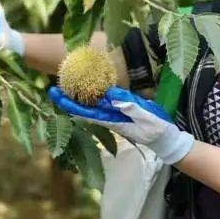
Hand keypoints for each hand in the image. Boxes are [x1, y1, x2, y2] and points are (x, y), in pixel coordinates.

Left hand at [48, 85, 193, 164]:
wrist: (165, 137)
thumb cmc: (155, 127)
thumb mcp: (144, 115)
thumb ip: (128, 105)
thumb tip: (109, 94)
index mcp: (111, 119)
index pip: (84, 110)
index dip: (68, 102)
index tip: (54, 92)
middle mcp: (108, 117)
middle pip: (83, 107)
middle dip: (68, 97)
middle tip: (54, 85)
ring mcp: (114, 114)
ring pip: (91, 104)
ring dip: (79, 94)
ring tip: (68, 81)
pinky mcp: (121, 111)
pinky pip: (103, 102)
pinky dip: (93, 93)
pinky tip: (91, 85)